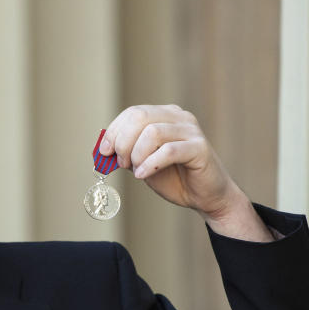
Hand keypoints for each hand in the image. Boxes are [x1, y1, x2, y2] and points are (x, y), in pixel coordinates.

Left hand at [99, 104, 272, 240]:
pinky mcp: (200, 148)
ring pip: (152, 132)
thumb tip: (103, 149)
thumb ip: (126, 152)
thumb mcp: (143, 162)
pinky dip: (150, 163)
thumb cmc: (174, 178)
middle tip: (122, 163)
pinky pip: (169, 150)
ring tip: (136, 170)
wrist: (204, 197)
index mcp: (165, 115)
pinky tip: (143, 175)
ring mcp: (191, 131)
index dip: (114, 131)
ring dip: (136, 154)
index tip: (105, 152)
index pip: (133, 112)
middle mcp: (179, 117)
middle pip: (140, 117)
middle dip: (123, 141)